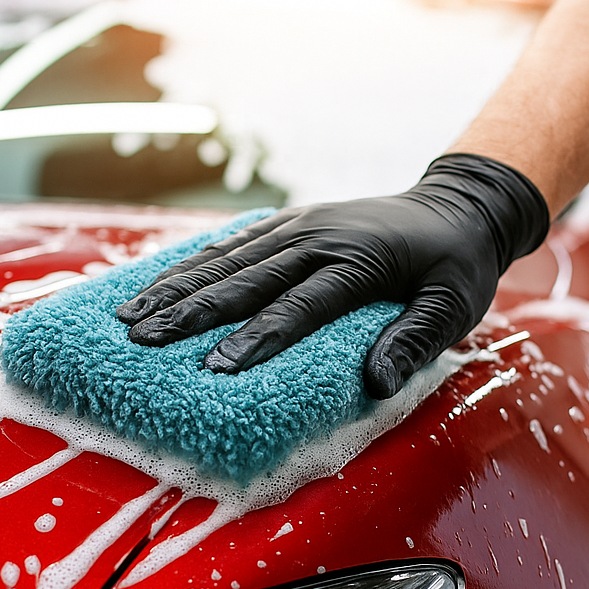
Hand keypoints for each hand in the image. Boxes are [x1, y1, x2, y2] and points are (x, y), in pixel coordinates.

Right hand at [115, 153, 548, 398]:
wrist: (458, 205)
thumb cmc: (456, 267)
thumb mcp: (456, 306)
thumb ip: (417, 341)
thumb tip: (378, 383)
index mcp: (360, 259)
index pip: (300, 305)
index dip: (257, 337)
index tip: (216, 368)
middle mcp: (319, 236)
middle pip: (246, 277)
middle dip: (191, 311)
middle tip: (143, 341)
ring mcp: (299, 224)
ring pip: (226, 257)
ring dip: (176, 287)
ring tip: (130, 317)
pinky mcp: (288, 223)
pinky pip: (230, 244)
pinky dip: (189, 265)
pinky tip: (155, 286)